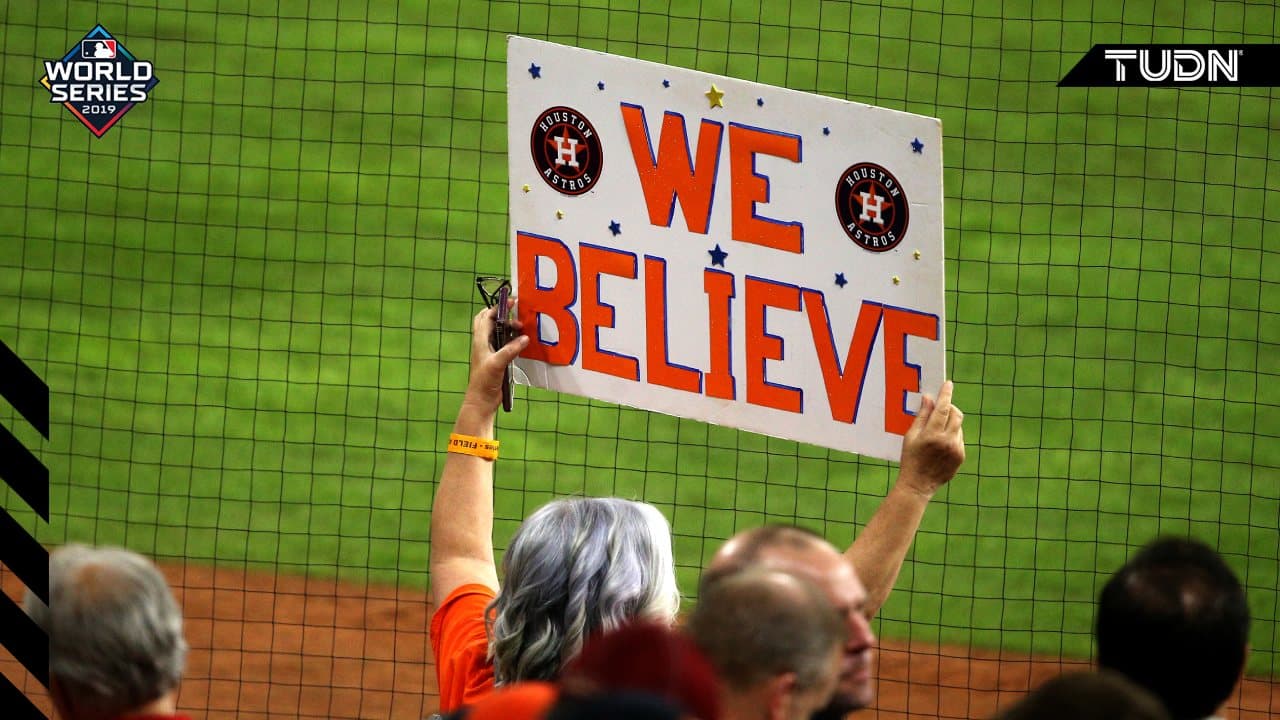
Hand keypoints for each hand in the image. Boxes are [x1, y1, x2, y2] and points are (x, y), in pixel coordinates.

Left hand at [462, 300, 528, 413]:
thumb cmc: (484, 381)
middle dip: (502, 314)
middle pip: (489, 321)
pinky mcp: (497, 359)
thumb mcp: (497, 363)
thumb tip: (525, 338)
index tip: (512, 302)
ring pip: (497, 332)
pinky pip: (504, 343)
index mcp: (480, 340)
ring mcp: (490, 351)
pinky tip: (521, 342)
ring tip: (522, 329)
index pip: (487, 317)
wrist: (482, 400)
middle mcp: (483, 343)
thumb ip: (511, 350)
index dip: (498, 307)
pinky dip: (512, 339)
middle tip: (516, 314)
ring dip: (508, 328)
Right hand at [897, 380, 965, 496]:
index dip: (945, 395)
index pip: (942, 408)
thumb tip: (929, 398)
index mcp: (932, 435)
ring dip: (950, 423)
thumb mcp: (910, 436)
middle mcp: (947, 441)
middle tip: (941, 407)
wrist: (918, 484)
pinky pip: (959, 439)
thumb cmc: (910, 458)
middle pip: (956, 415)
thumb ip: (921, 416)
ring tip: (936, 432)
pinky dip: (952, 435)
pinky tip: (940, 445)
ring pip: (958, 427)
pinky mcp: (961, 456)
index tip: (948, 384)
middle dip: (950, 407)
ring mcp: (956, 449)